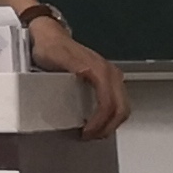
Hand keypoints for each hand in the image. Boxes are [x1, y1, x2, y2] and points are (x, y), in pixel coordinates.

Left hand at [33, 22, 127, 137]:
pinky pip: (118, 101)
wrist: (49, 35)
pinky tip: (99, 121)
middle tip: (90, 137)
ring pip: (122, 107)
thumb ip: (69, 72)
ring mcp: (111, 75)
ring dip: (112, 123)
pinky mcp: (108, 78)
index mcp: (99, 70)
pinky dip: (112, 115)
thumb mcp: (56, 60)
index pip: (108, 103)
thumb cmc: (50, 48)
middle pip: (121, 108)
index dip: (99, 122)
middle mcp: (109, 72)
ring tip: (94, 132)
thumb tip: (77, 86)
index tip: (86, 132)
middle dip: (108, 127)